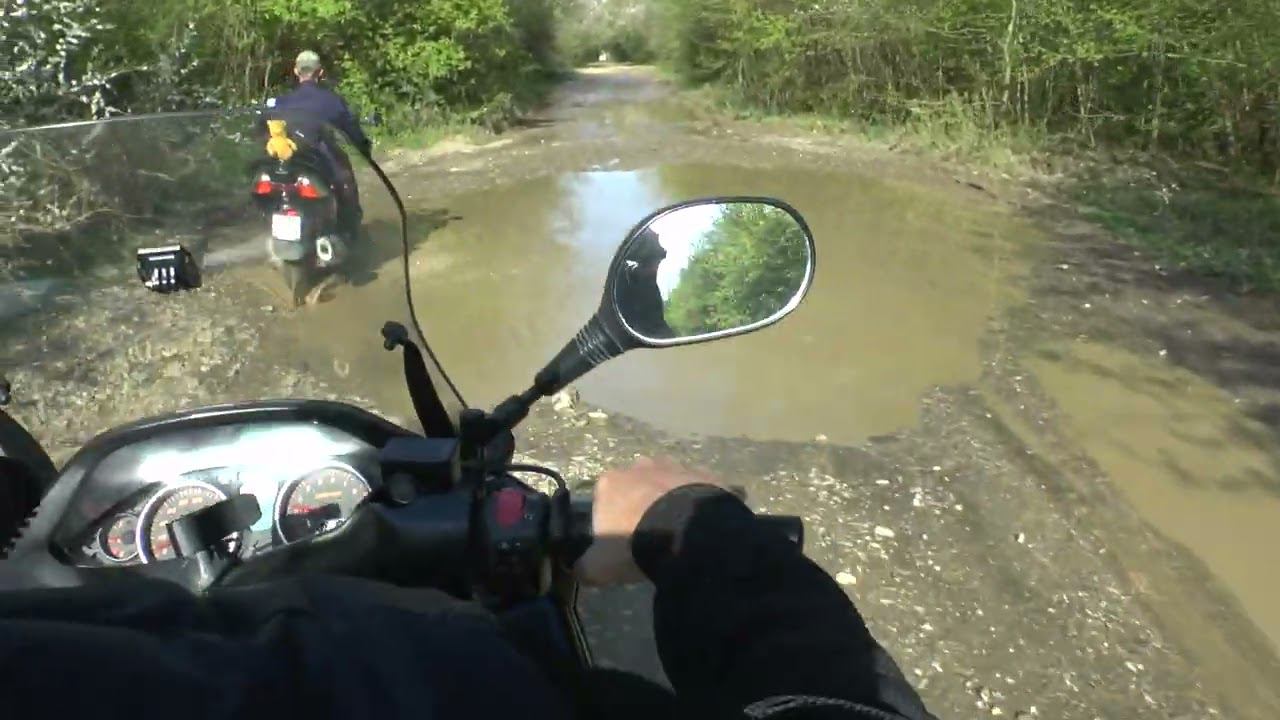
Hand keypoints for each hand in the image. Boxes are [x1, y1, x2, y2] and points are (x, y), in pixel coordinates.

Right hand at [575, 457, 721, 585]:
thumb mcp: (600, 566)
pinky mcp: (704, 473)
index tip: (621, 543)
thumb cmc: (635, 545)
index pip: (603, 499)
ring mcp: (674, 466)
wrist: (689, 533)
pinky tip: (701, 526)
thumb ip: (584, 567)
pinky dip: (697, 504)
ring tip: (679, 532)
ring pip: (668, 484)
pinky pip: (697, 489)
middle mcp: (640, 467)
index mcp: (610, 482)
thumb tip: (577, 569)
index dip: (611, 521)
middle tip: (651, 537)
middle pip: (636, 488)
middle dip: (642, 507)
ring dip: (670, 502)